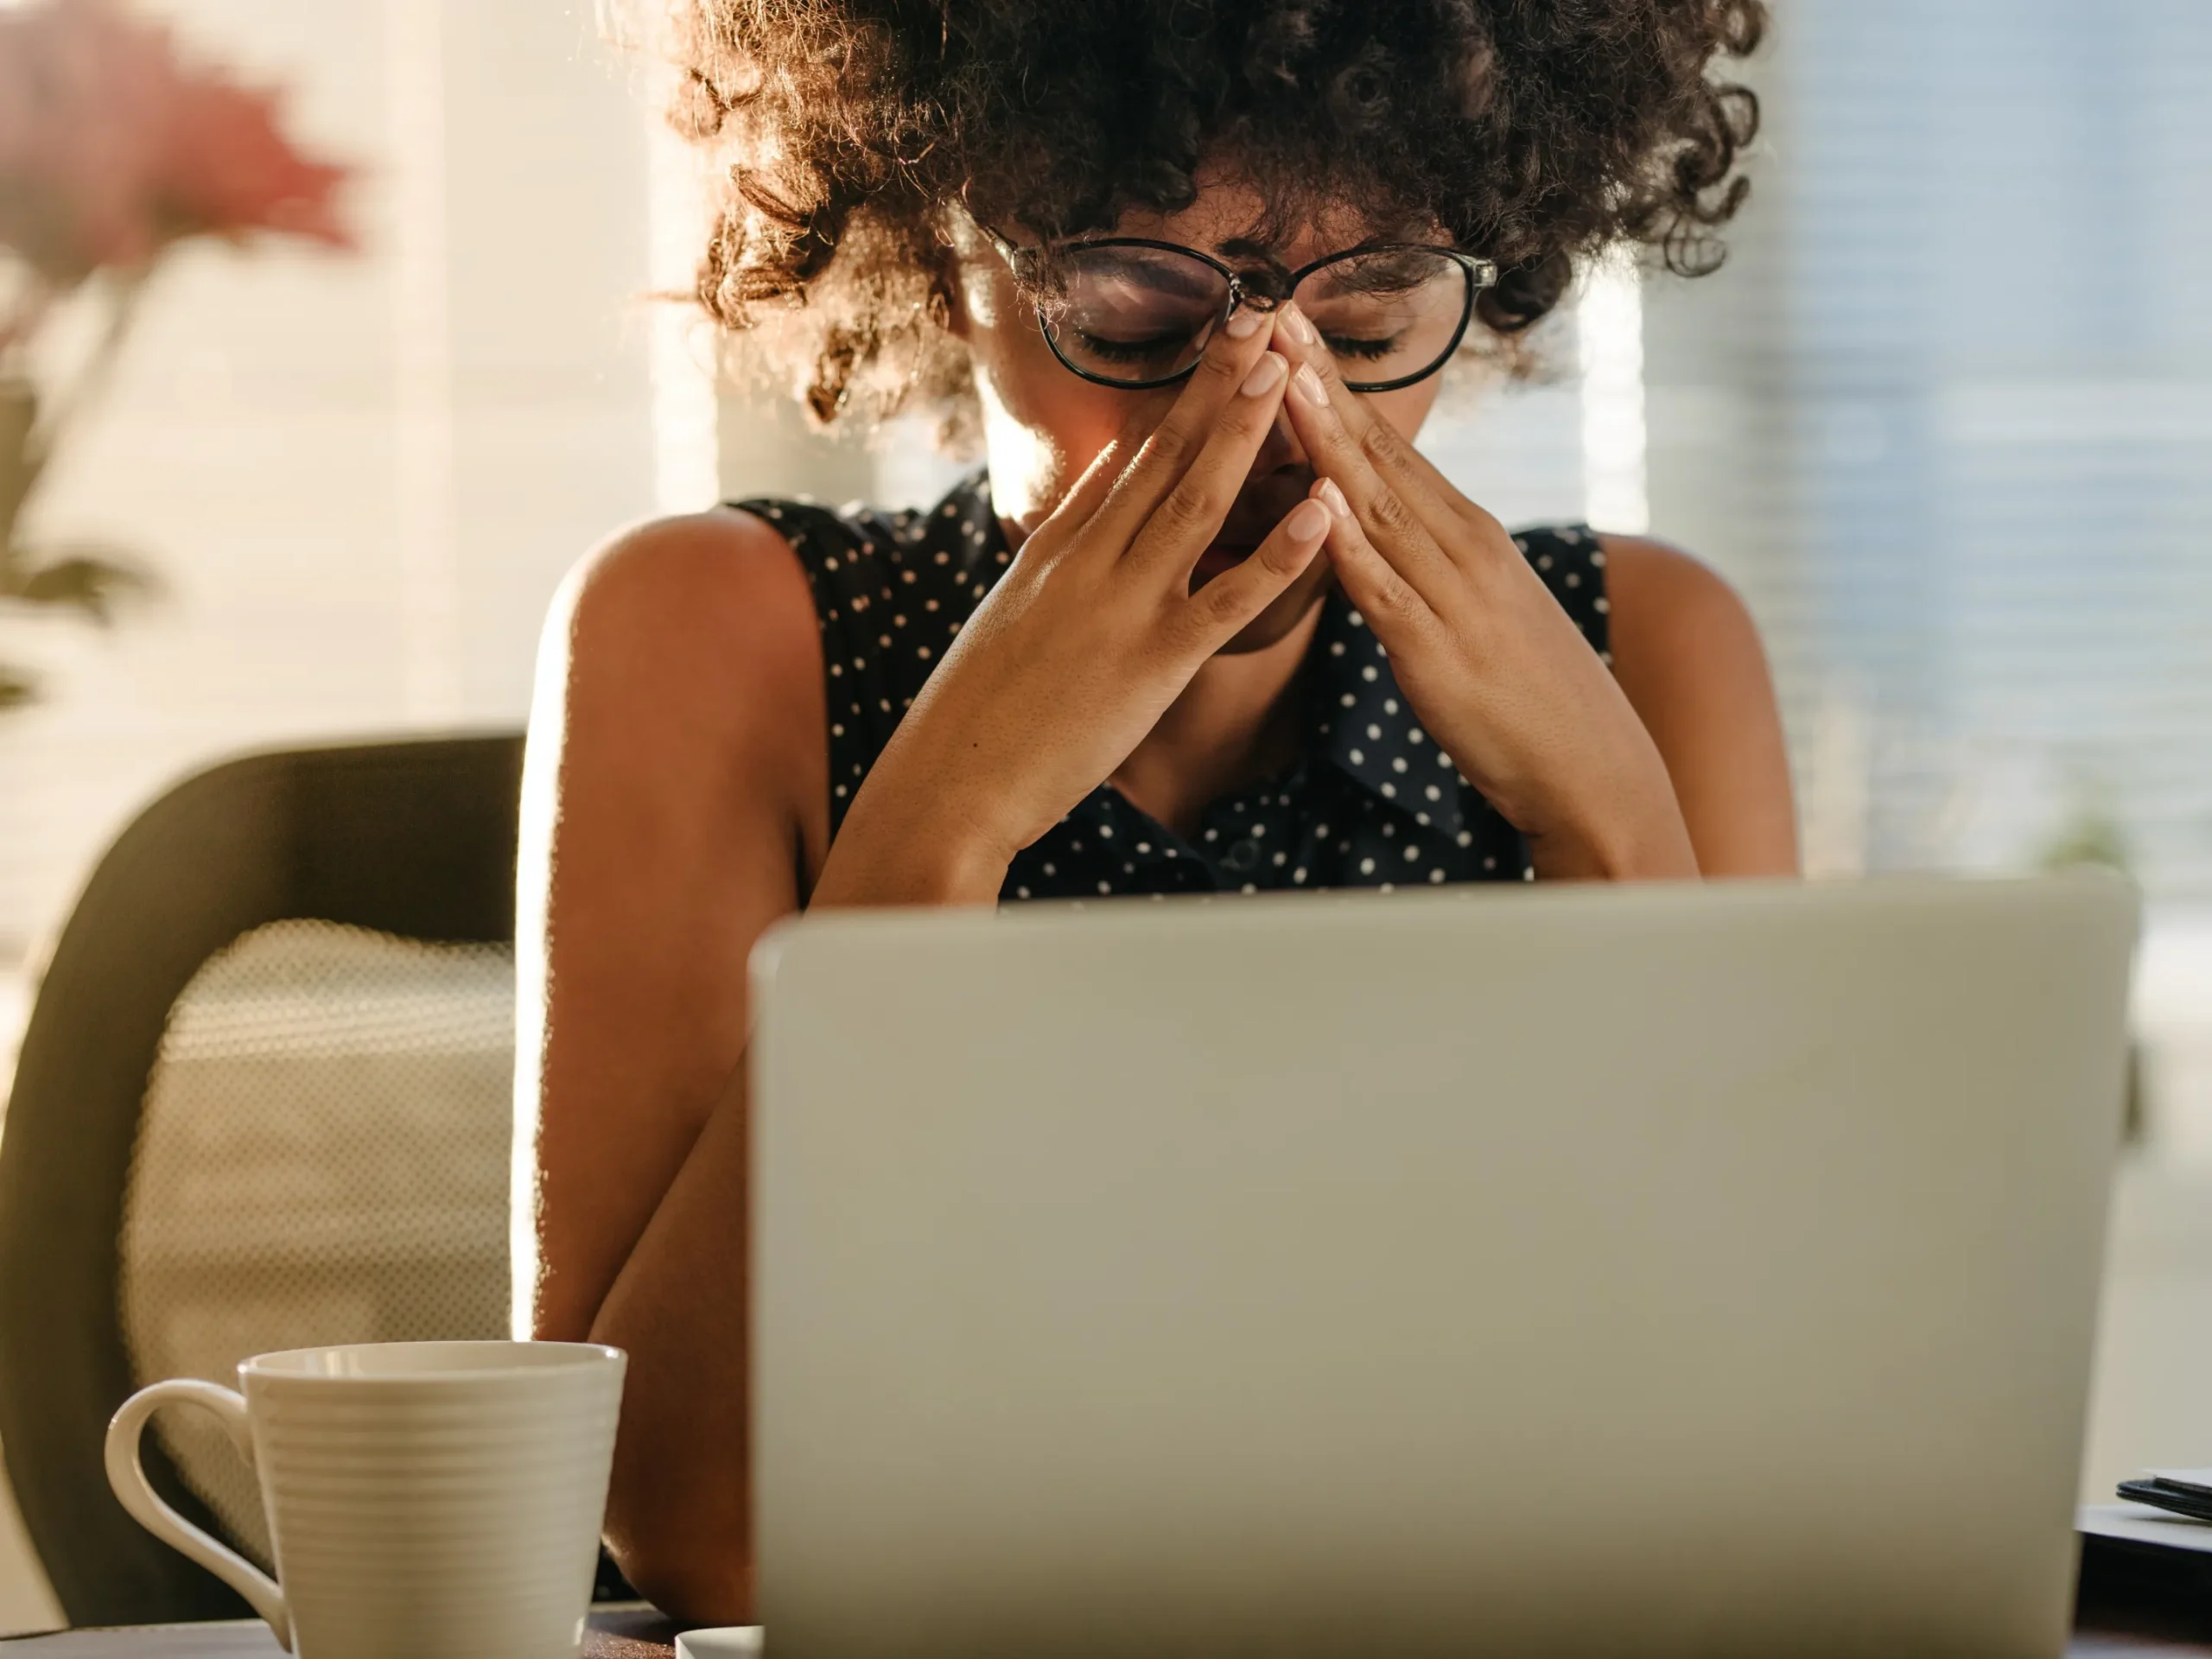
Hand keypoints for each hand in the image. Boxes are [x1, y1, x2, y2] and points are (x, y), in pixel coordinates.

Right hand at [812, 315, 1334, 906]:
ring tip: (1288, 370)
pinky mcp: (1153, 662)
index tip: (1222, 339)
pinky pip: (1229, 599)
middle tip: (1263, 316)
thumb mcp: (1013, 610)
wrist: (950, 780)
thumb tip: (1103, 479)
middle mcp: (1090, 560)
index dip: (1182, 395)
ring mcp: (1122, 605)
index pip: (1131, 455)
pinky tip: (1322, 512)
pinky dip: (1279, 553)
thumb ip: (1062, 544)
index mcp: (1058, 548)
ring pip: (1196, 501)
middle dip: (1218, 382)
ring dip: (1246, 432)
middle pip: (1165, 453)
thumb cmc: (978, 711)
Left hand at [1270, 305, 1697, 880]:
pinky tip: (1317, 504)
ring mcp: (1453, 595)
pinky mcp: (1437, 653)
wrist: (1592, 769)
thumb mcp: (1475, 609)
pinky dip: (1350, 545)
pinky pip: (1386, 591)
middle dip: (1319, 382)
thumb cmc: (1526, 697)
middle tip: (1269, 311)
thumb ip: (1425, 563)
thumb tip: (1374, 528)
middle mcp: (1462, 547)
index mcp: (1466, 533)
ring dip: (1327, 438)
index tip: (1288, 323)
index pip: (1388, 444)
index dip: (1332, 383)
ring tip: (1283, 377)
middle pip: (1378, 452)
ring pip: (1377, 504)